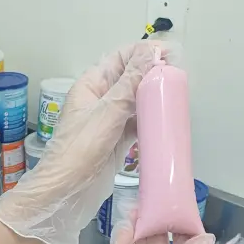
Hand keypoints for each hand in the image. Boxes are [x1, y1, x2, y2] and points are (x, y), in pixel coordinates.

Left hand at [0, 42, 162, 243]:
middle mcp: (100, 100)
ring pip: (137, 102)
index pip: (121, 57)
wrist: (66, 192)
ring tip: (176, 97)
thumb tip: (150, 52)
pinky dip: (151, 122)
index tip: (169, 55)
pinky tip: (165, 120)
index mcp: (91, 85)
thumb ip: (130, 83)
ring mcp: (109, 121)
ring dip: (154, 99)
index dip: (144, 52)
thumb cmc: (78, 151)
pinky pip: (138, 124)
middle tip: (177, 78)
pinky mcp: (117, 141)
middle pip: (132, 78)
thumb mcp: (107, 112)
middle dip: (153, 75)